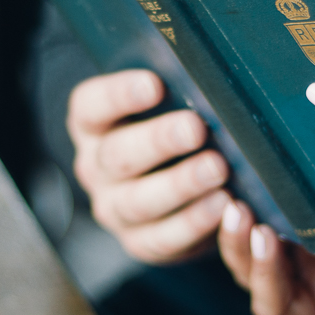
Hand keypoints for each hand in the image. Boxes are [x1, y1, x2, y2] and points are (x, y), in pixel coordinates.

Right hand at [68, 70, 231, 263]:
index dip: (120, 95)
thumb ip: (178, 89)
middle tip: (196, 128)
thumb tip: (214, 72)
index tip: (155, 84)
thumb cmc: (172, 126)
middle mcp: (95, 167)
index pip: (92, 106)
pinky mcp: (139, 242)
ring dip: (180, 185)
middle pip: (117, 156)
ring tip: (217, 169)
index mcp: (92, 124)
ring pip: (138, 202)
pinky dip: (193, 223)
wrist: (170, 186)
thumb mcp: (167, 104)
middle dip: (159, 142)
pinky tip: (223, 206)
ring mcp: (114, 208)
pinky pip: (162, 239)